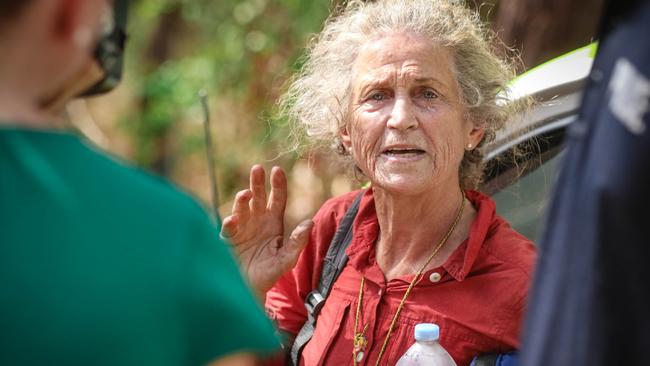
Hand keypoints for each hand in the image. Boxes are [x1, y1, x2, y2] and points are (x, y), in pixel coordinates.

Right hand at [222, 165, 312, 294]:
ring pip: (242, 208)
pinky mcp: (228, 240)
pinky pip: (228, 228)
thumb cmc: (268, 275)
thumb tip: (310, 222)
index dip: (277, 185)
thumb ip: (297, 242)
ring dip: (243, 200)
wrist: (247, 290)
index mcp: (273, 223)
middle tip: (257, 169)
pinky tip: (233, 221)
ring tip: (246, 194)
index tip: (276, 170)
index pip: (277, 199)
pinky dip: (230, 223)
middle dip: (257, 183)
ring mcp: (241, 229)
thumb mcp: (286, 259)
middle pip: (258, 197)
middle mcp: (257, 222)